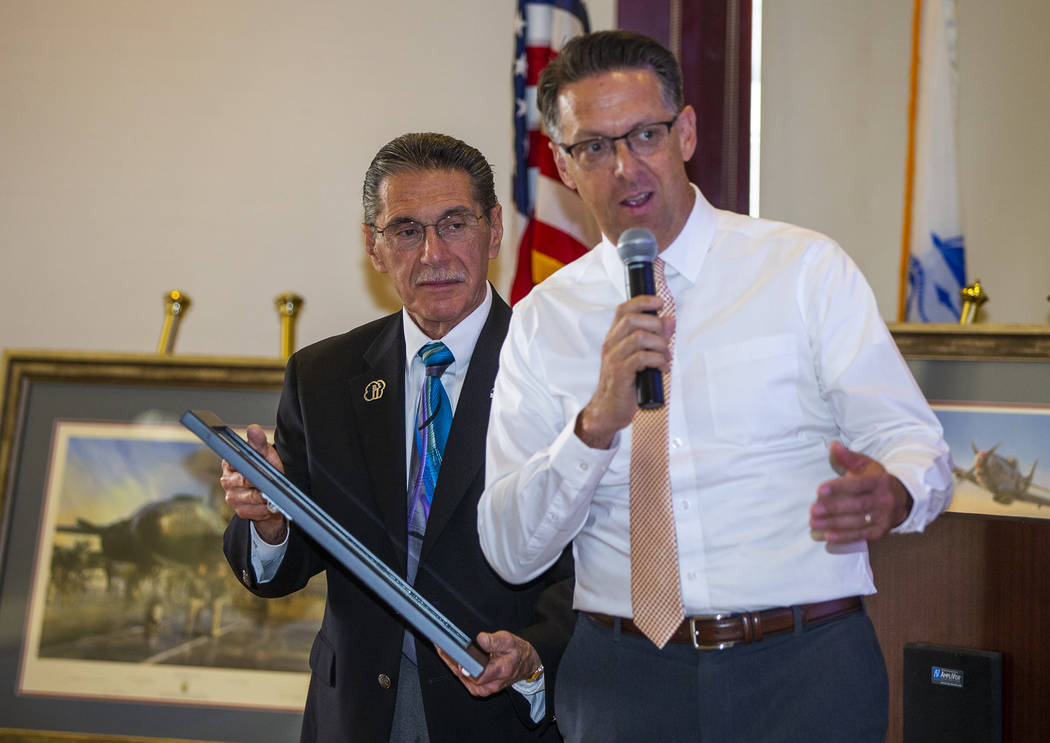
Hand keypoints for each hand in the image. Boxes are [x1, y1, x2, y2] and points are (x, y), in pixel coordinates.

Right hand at [220, 424, 287, 543]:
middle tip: (271, 482)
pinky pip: (255, 511)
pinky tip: (270, 505)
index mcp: (230, 463)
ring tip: (274, 495)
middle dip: (261, 481)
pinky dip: (266, 508)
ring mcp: (232, 497)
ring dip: (265, 497)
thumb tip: (253, 429)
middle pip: (244, 481)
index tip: (259, 466)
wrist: (269, 495)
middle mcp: (227, 480)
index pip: (236, 462)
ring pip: (252, 497)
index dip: (250, 464)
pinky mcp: (240, 511)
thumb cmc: (264, 470)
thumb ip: (259, 443)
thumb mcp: (265, 455)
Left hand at [436, 631, 541, 696]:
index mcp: (500, 671)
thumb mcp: (510, 641)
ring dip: (451, 666)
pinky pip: (466, 682)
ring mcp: (486, 688)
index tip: (451, 654)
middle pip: (466, 676)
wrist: (525, 664)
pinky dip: (457, 671)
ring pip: (463, 680)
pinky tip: (450, 659)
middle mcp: (491, 684)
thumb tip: (481, 639)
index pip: (477, 673)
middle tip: (441, 647)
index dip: (462, 665)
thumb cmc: (518, 652)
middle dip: (451, 661)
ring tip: (442, 651)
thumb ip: (495, 641)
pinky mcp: (482, 688)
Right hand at [575, 295, 673, 448]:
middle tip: (665, 340)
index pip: (624, 309)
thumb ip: (654, 338)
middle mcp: (611, 345)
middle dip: (656, 325)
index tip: (660, 302)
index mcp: (614, 338)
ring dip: (660, 345)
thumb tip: (670, 320)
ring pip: (640, 337)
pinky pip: (642, 358)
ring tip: (666, 358)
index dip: (643, 301)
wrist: (609, 410)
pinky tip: (663, 369)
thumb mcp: (640, 357)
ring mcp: (614, 359)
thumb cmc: (626, 384)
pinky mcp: (621, 374)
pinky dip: (658, 361)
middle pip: (632, 319)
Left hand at [810, 441, 912, 542]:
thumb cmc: (876, 480)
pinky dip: (844, 537)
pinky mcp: (880, 532)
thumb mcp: (866, 465)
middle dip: (833, 508)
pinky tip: (828, 536)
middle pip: (857, 505)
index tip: (819, 490)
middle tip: (812, 510)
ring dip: (834, 524)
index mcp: (880, 482)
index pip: (858, 485)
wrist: (901, 499)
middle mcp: (884, 500)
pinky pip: (861, 535)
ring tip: (814, 523)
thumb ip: (848, 457)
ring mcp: (884, 518)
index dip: (839, 488)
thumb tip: (833, 446)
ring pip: (857, 522)